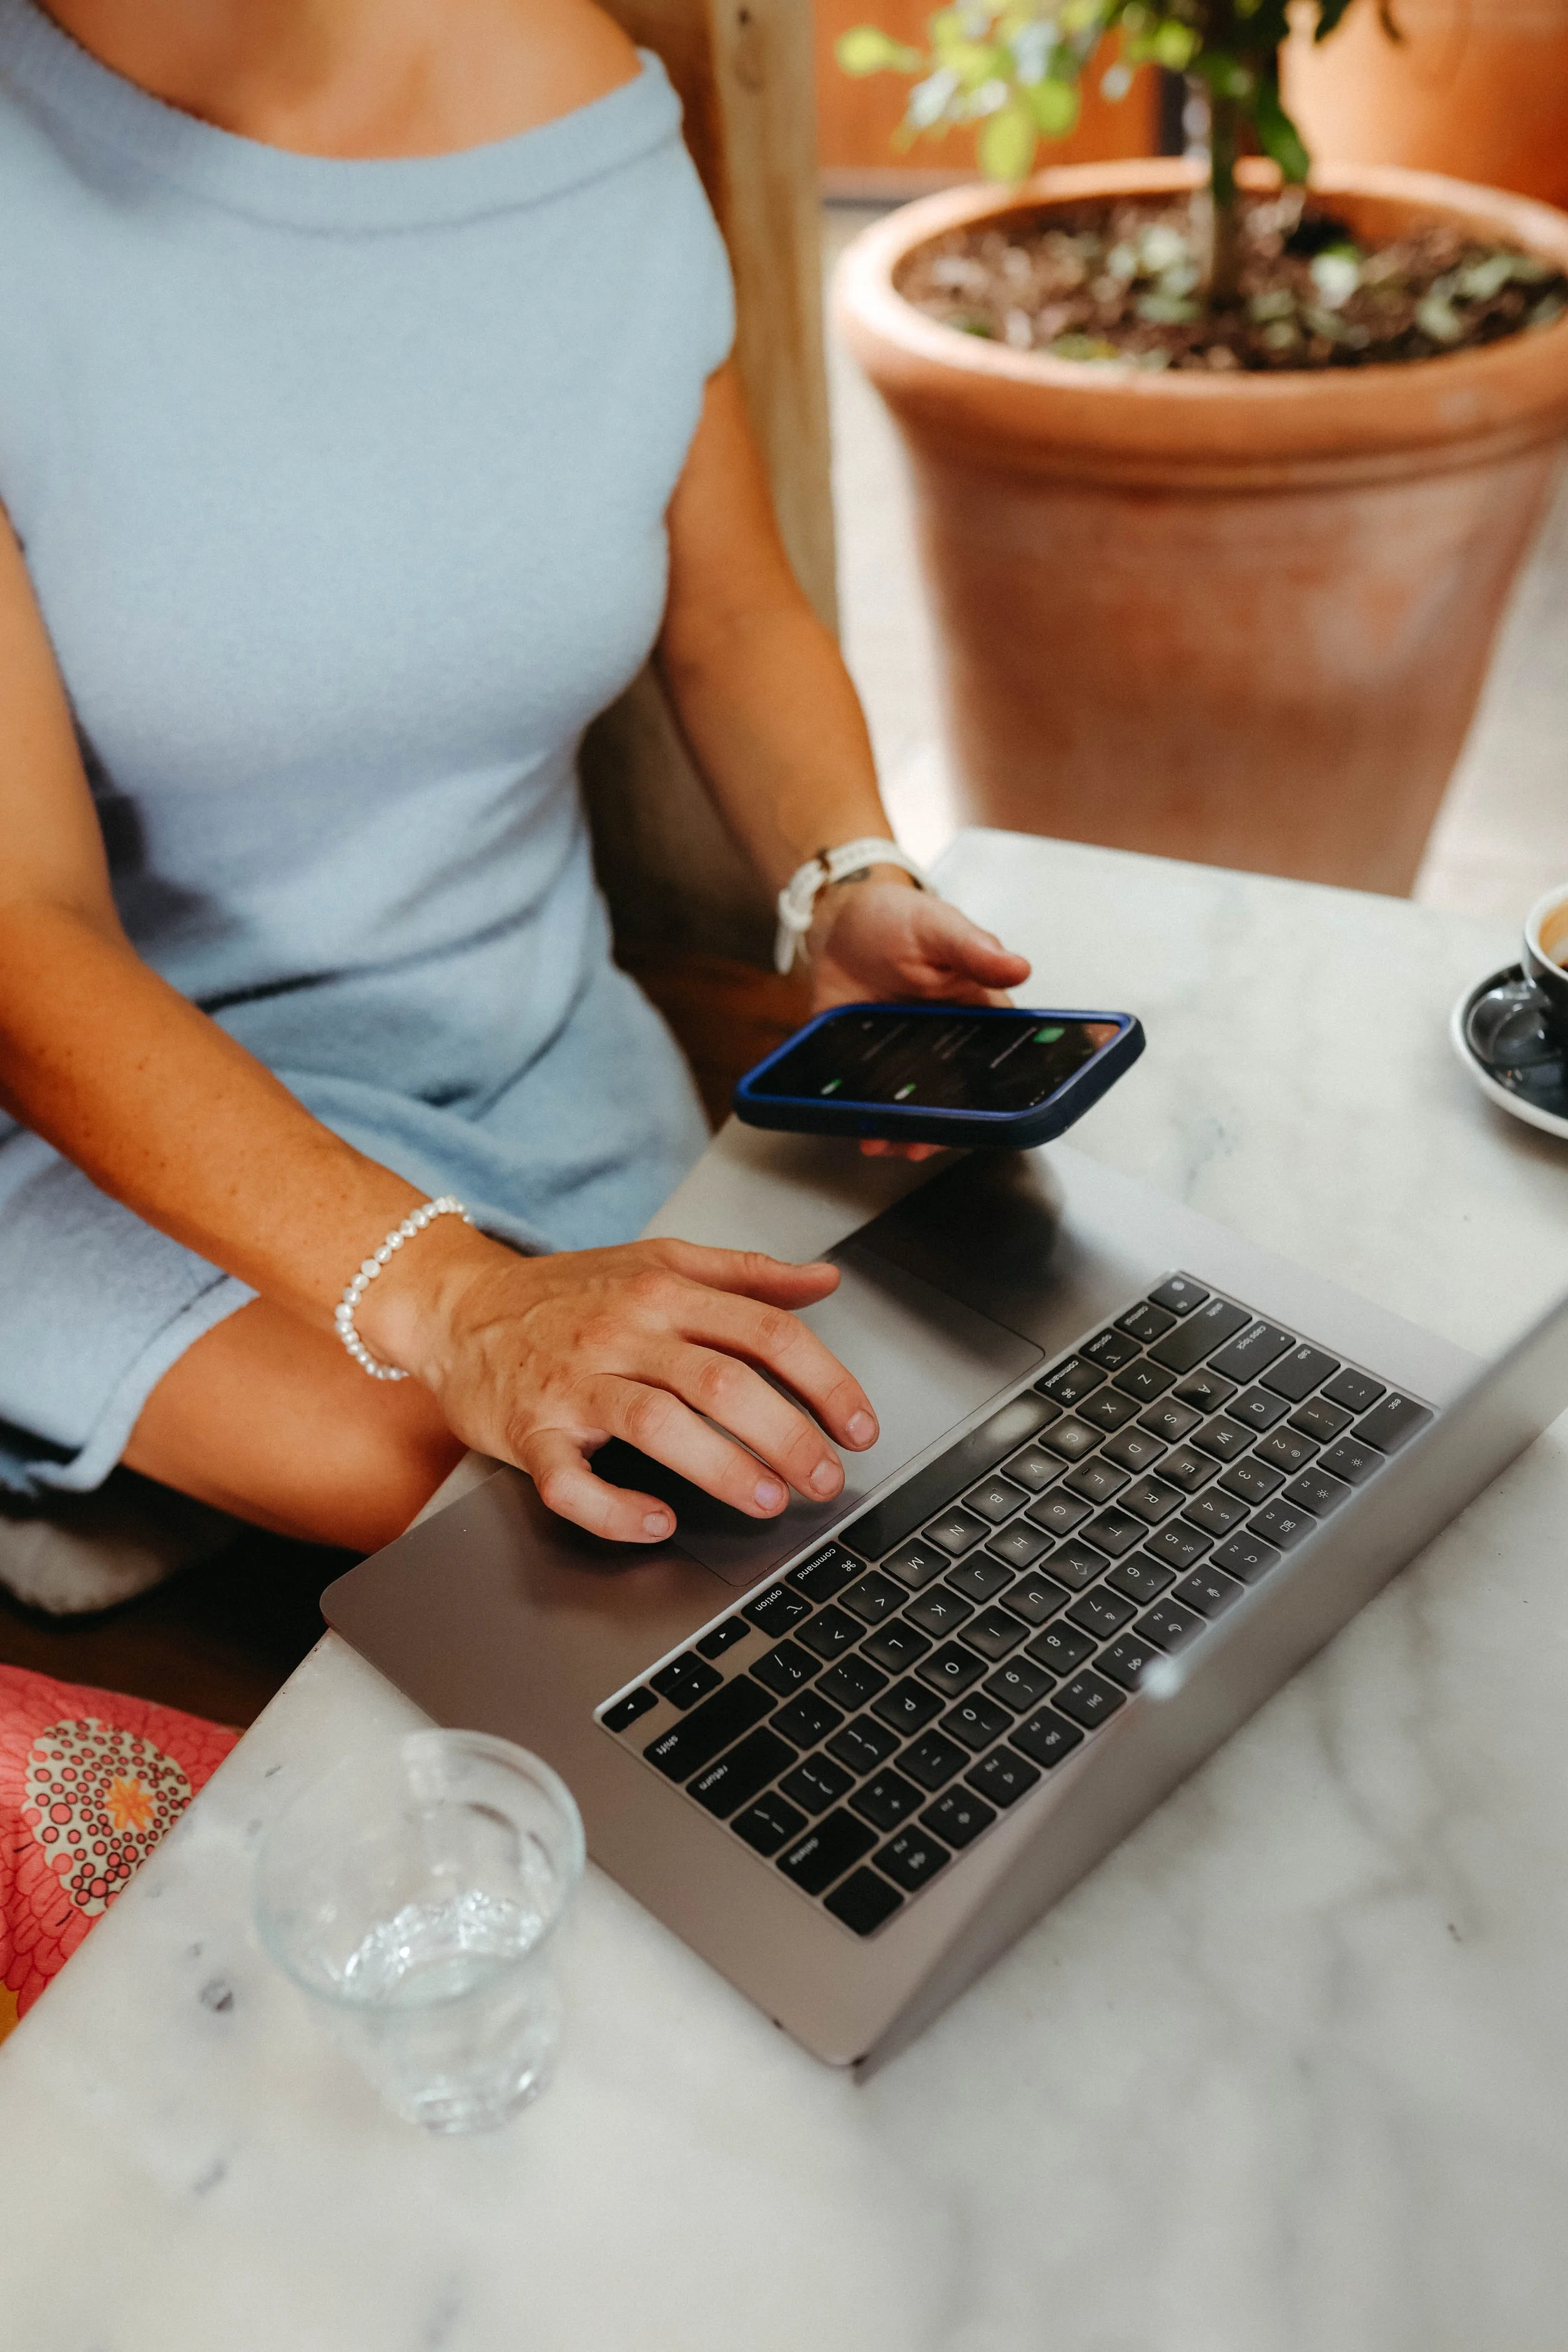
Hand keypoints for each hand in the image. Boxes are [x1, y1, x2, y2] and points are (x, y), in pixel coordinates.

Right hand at [361, 1231, 878, 1543]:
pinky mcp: (528, 1432)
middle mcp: (623, 1333)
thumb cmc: (565, 1294)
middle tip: (824, 1479)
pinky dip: (614, 1507)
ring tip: (767, 1500)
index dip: (824, 1382)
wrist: (457, 1308)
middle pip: (722, 1380)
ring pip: (657, 1424)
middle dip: (787, 1435)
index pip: (764, 1331)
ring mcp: (573, 1384)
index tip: (858, 1426)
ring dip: (722, 1468)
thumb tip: (824, 1278)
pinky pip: (569, 1479)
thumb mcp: (657, 1261)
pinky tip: (656, 1522)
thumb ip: (744, 1273)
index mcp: (663, 1292)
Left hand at [807, 875, 1031, 1160]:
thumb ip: (974, 950)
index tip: (984, 1115)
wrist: (839, 921)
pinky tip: (857, 1126)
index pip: (994, 1064)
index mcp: (975, 1016)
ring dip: (902, 1128)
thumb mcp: (938, 928)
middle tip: (924, 1141)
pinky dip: (863, 1114)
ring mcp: (903, 1058)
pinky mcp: (864, 1062)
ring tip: (887, 1140)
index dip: (992, 1095)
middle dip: (941, 1125)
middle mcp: (942, 1046)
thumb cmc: (899, 920)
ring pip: (911, 1105)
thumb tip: (1017, 966)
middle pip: (952, 1096)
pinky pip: (867, 1096)